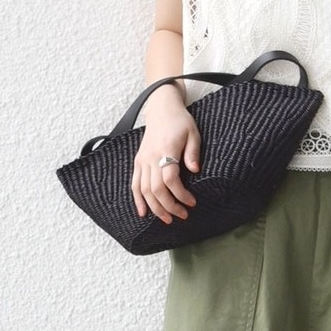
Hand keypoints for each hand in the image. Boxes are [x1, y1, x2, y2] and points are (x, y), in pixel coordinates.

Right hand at [132, 88, 200, 224]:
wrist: (161, 110)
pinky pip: (134, 184)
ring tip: (167, 219)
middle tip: (182, 216)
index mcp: (166, 150)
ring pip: (144, 190)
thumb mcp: (193, 133)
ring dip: (155, 208)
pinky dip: (138, 200)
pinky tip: (143, 213)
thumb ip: (193, 152)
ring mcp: (142, 160)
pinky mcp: (138, 162)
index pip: (170, 179)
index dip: (180, 194)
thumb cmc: (180, 122)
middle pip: (156, 189)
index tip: (192, 203)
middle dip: (169, 206)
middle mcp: (150, 157)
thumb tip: (195, 170)